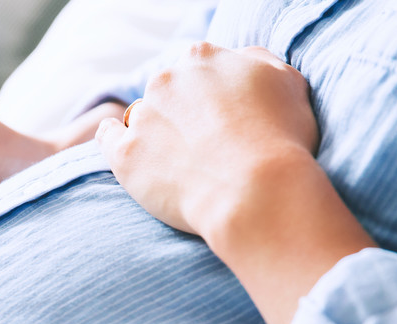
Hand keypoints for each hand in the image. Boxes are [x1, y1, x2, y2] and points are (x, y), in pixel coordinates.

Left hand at [96, 44, 374, 323]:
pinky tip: (127, 149)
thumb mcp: (289, 84)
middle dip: (182, 112)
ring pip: (142, 115)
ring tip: (179, 162)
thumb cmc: (281, 141)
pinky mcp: (126, 154)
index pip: (199, 67)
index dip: (211, 94)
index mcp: (204, 58)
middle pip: (168, 90)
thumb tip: (243, 61)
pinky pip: (108, 138)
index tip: (221, 117)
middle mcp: (167, 79)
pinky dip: (113, 140)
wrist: (255, 192)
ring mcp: (143, 116)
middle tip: (204, 145)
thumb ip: (260, 63)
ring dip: (155, 131)